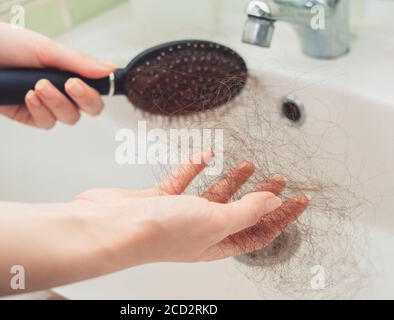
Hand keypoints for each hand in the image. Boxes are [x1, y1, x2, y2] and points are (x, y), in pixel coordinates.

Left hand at [0, 18, 115, 128]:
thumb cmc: (6, 43)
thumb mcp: (48, 49)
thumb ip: (79, 62)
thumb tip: (109, 68)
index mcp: (70, 70)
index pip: (97, 88)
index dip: (98, 90)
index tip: (91, 82)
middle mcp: (63, 89)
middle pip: (90, 108)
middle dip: (83, 99)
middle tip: (70, 85)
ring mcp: (48, 104)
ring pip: (69, 117)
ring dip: (56, 102)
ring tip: (38, 85)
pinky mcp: (31, 116)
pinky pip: (47, 122)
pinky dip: (40, 109)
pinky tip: (27, 95)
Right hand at [74, 151, 308, 263]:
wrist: (113, 226)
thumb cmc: (158, 233)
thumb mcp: (215, 221)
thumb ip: (246, 211)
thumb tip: (274, 203)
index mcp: (217, 242)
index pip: (260, 230)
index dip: (283, 216)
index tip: (300, 200)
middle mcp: (200, 230)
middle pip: (240, 212)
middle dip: (262, 196)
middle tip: (279, 179)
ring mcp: (179, 214)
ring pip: (213, 195)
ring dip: (233, 180)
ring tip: (250, 165)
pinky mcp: (160, 199)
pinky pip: (184, 180)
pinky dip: (195, 168)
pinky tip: (204, 156)